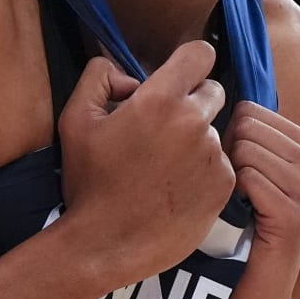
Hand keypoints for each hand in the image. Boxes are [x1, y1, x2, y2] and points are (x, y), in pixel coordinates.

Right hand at [56, 42, 234, 285]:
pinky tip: (176, 189)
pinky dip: (204, 171)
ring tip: (163, 169)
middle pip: (212, 91)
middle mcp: (195, 123)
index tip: (178, 78)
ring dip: (195, 141)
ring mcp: (214, 155)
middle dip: (191, 102)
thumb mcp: (75, 119)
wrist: (105, 245)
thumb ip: (100, 77)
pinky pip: (221, 164)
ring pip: (214, 132)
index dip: (189, 62)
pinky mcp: (224, 185)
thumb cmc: (88, 183)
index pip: (201, 54)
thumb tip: (132, 78)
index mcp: (161, 100)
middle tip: (162, 130)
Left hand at [221, 101, 299, 298]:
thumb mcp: (248, 177)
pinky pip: (247, 178)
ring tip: (233, 210)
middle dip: (225, 156)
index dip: (228, 141)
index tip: (232, 176)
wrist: (250, 298)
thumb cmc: (238, 232)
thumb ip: (246, 136)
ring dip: (226, 179)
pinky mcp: (296, 215)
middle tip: (230, 196)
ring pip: (245, 149)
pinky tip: (236, 221)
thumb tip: (214, 86)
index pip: (251, 109)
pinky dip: (230, 198)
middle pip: (247, 125)